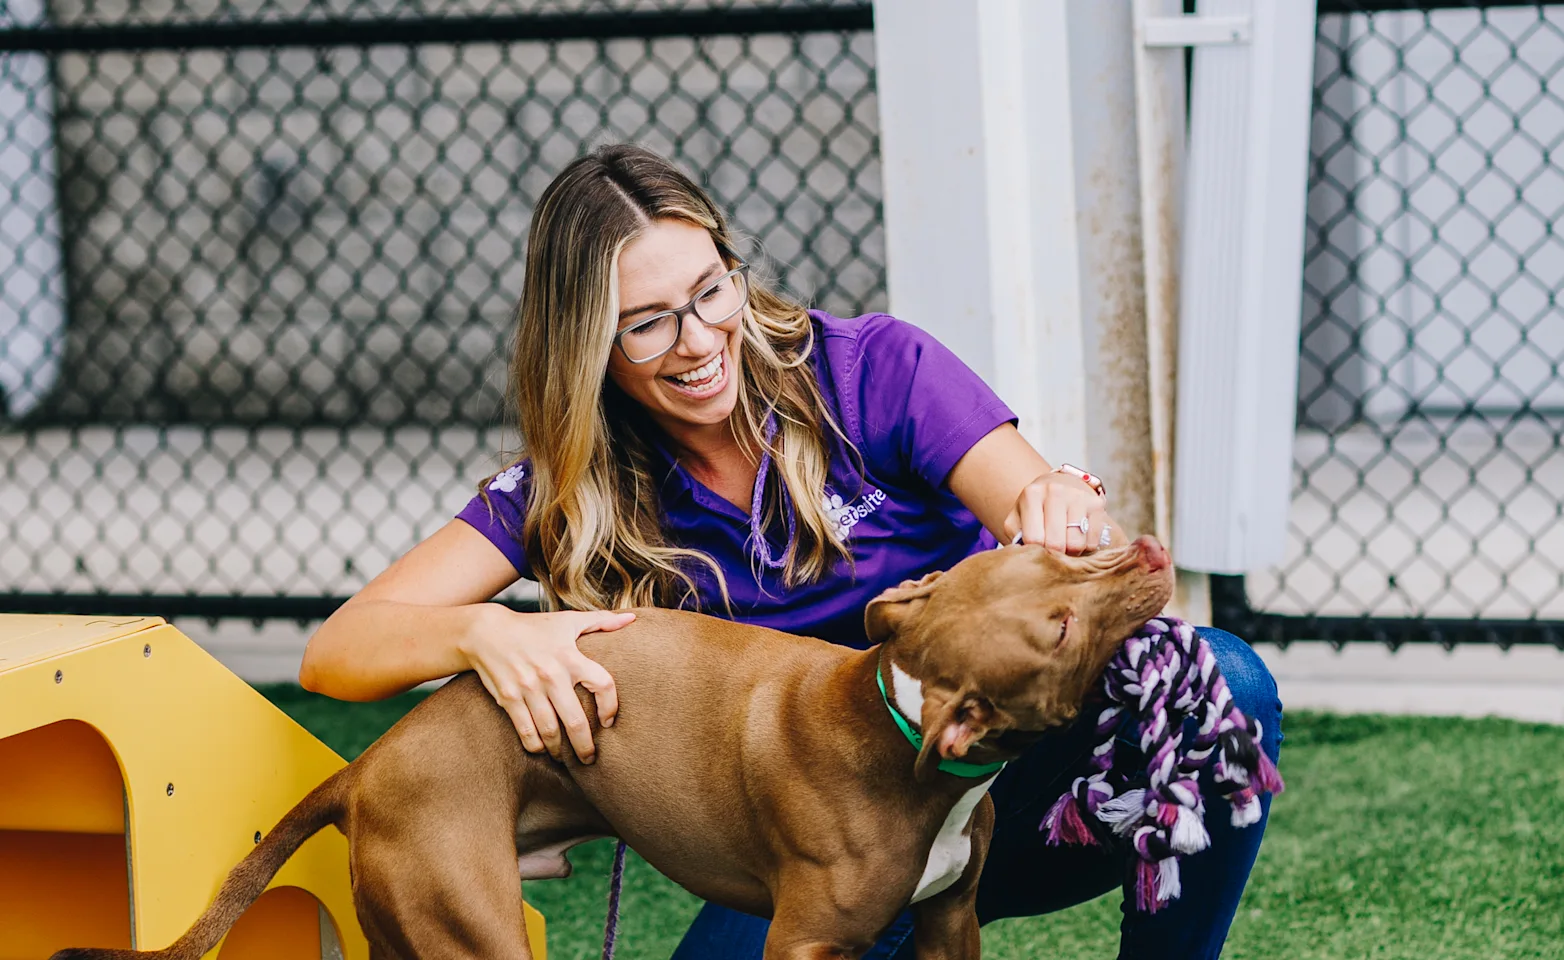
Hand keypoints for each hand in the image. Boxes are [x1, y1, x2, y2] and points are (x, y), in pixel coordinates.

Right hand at [460, 606, 634, 763]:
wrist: (487, 632)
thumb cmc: (533, 627)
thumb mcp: (567, 620)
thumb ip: (601, 621)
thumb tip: (631, 618)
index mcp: (570, 656)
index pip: (603, 684)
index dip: (610, 706)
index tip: (608, 722)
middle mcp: (551, 674)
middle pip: (575, 721)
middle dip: (585, 746)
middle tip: (590, 759)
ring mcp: (529, 688)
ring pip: (550, 731)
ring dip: (560, 750)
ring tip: (565, 758)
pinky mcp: (509, 699)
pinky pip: (526, 731)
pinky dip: (536, 746)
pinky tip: (542, 749)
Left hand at [1003, 471, 1123, 554]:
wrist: (1062, 485)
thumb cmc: (1036, 509)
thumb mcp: (1018, 518)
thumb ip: (1016, 536)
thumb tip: (1024, 558)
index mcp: (1031, 495)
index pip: (1034, 538)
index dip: (1036, 552)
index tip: (1038, 552)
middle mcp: (1055, 492)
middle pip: (1056, 543)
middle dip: (1054, 555)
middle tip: (1053, 552)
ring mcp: (1078, 497)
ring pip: (1076, 544)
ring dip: (1071, 553)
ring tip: (1065, 545)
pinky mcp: (1096, 504)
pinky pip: (1092, 541)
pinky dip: (1086, 547)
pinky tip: (1079, 538)